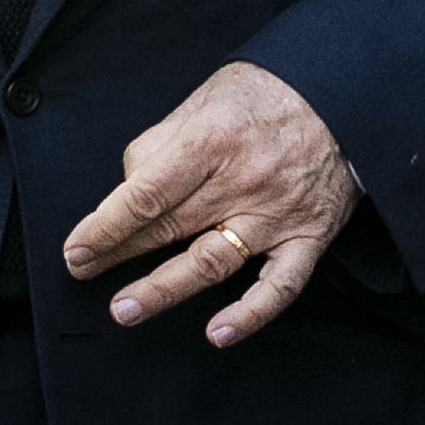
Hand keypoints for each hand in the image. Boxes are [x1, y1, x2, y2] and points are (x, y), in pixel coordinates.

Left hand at [64, 62, 357, 346]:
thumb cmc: (269, 92)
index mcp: (213, 139)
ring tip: (125, 310)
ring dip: (163, 290)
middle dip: (118, 254)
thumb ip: (164, 141)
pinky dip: (249, 314)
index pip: (148, 192)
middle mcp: (244, 180)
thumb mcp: (207, 96)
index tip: (77, 247)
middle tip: (82, 271)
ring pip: (211, 263)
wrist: (347, 92)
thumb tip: (130, 185)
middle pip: (169, 227)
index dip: (106, 225)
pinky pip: (278, 286)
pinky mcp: (308, 237)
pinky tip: (217, 332)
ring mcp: (277, 213)